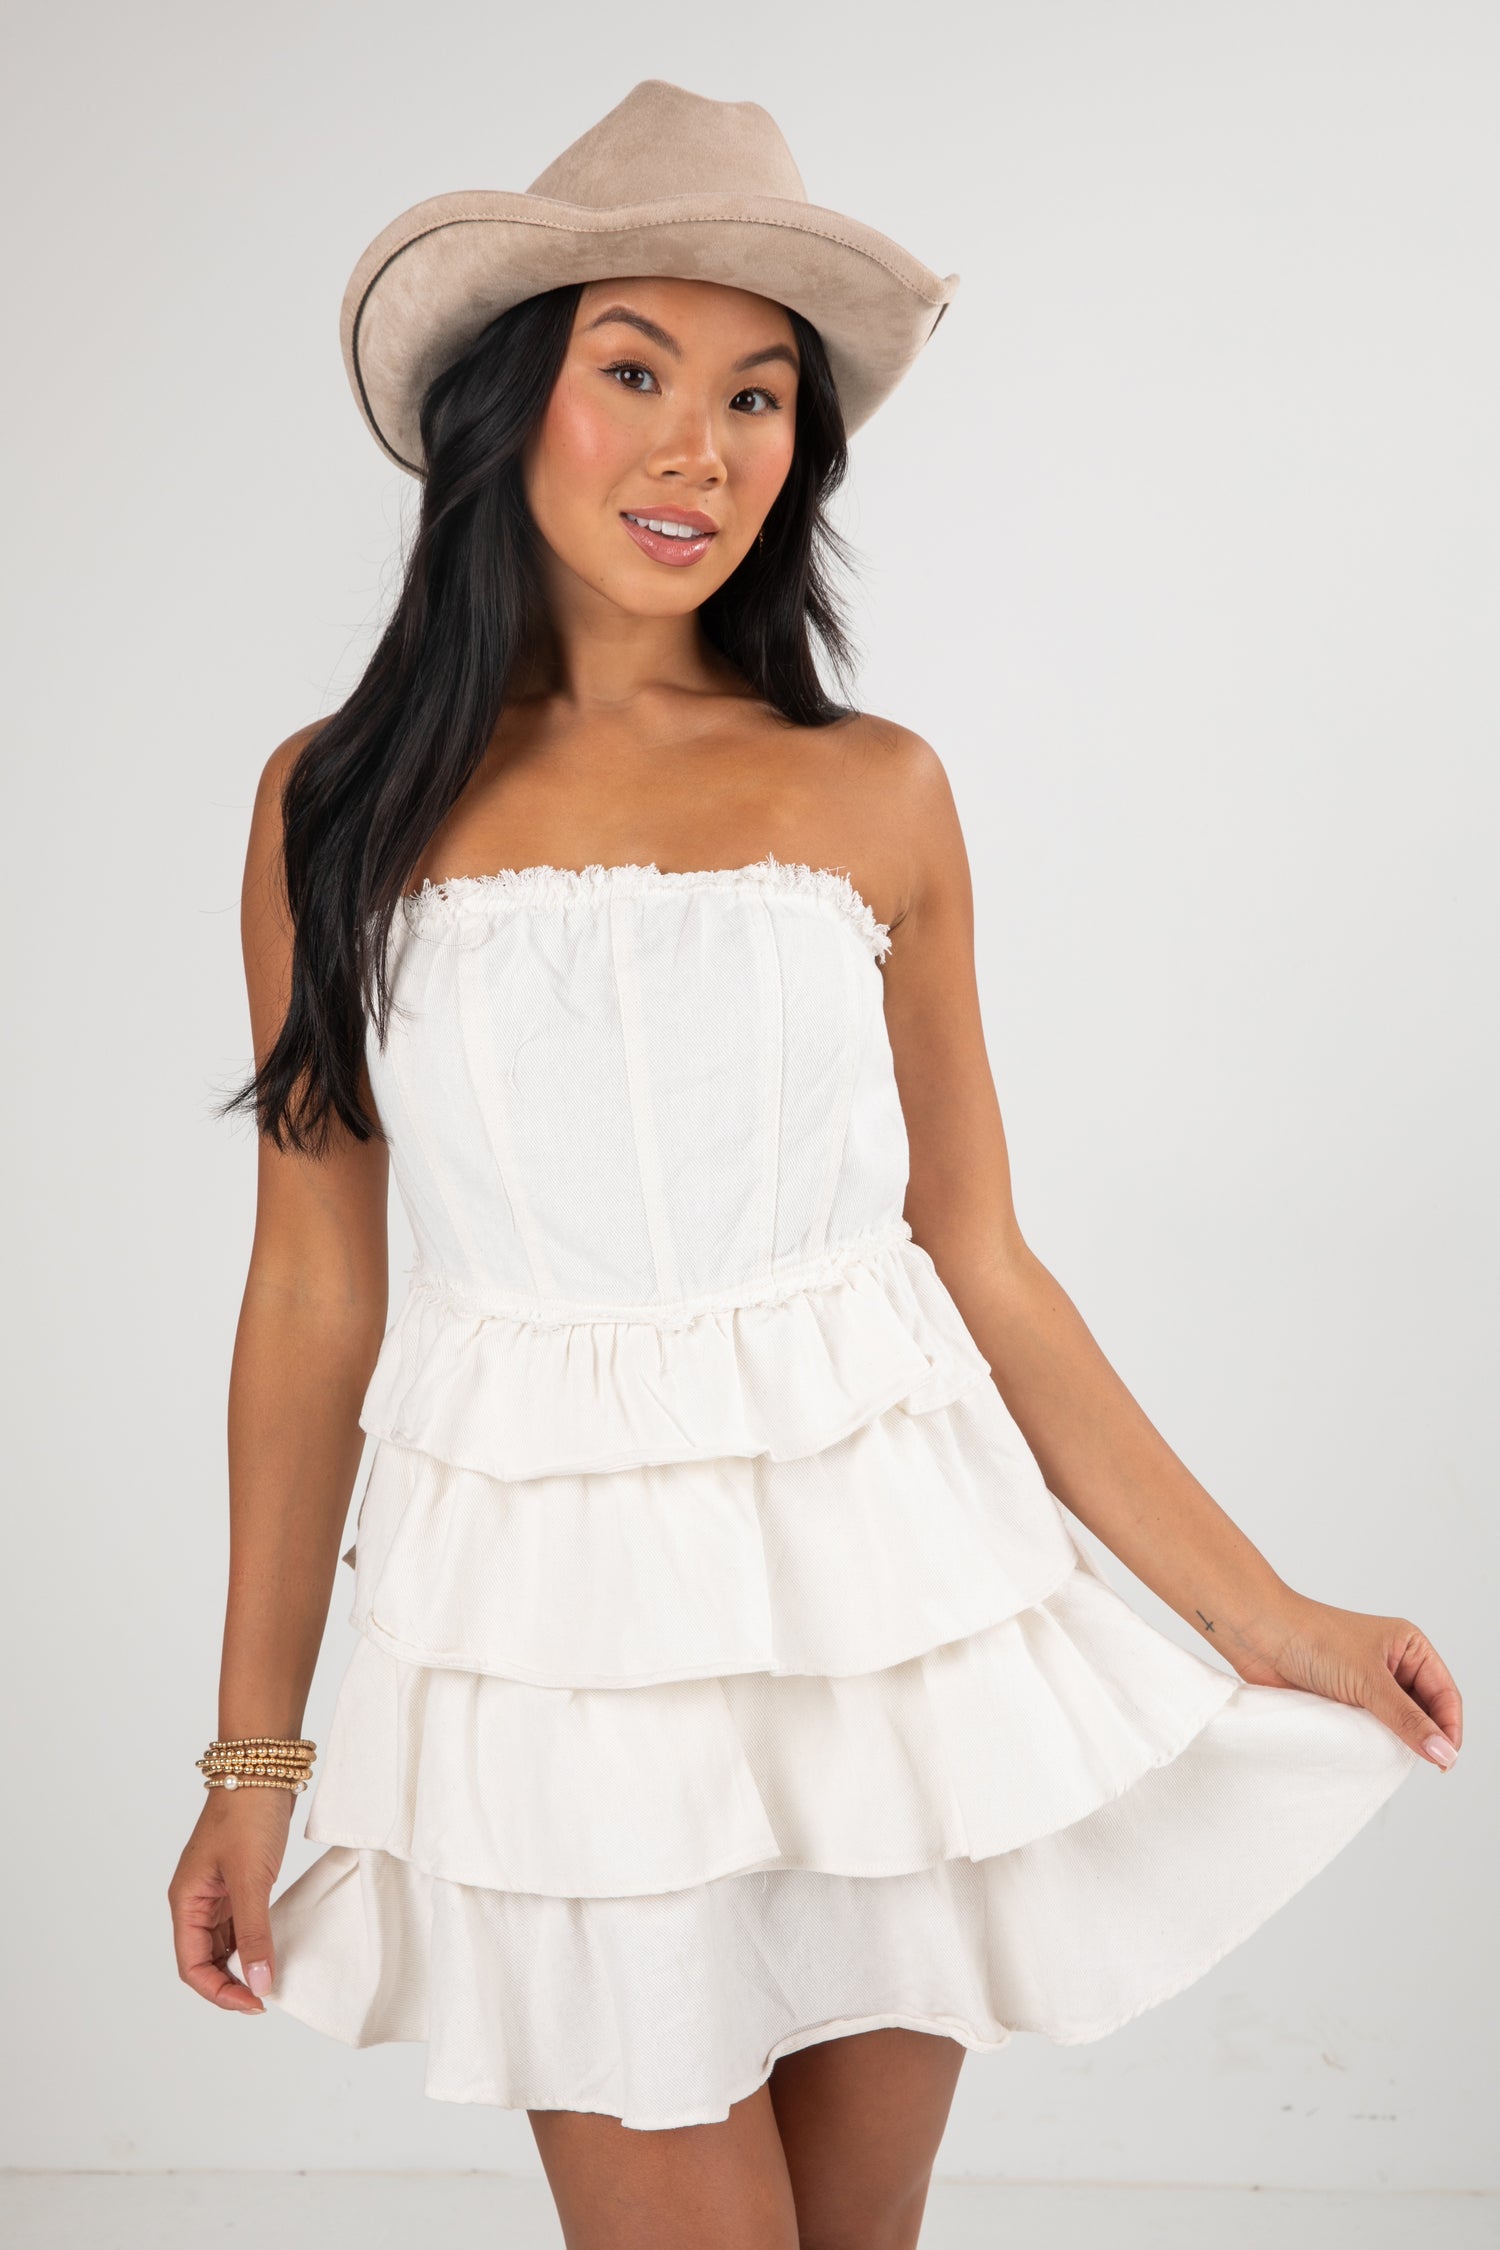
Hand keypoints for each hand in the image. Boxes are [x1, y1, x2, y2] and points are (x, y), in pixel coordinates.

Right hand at [167, 1786, 295, 2013]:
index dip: (220, 1992)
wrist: (264, 1765)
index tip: (255, 2002)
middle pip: (206, 1959)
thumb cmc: (248, 1814)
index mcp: (187, 1901)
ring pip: (225, 1944)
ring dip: (244, 1963)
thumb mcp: (252, 1879)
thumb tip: (260, 1984)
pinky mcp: (241, 1879)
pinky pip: (242, 1923)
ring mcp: (219, 1890)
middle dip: (232, 1983)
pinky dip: (256, 1940)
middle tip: (268, 1995)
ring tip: (273, 1976)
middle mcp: (197, 1899)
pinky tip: (276, 1948)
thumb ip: (255, 1934)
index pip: (192, 1966)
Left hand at [1232, 1592, 1461, 1770]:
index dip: (1449, 1728)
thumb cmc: (1313, 1640)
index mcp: (1408, 1646)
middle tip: (1421, 1764)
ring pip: (1397, 1723)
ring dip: (1396, 1740)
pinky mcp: (1344, 1700)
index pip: (1445, 1694)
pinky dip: (1372, 1742)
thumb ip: (1407, 1719)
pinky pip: (1370, 1729)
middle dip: (1425, 1736)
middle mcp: (1392, 1664)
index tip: (1444, 1760)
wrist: (1259, 1635)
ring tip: (1390, 1754)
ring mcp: (1367, 1683)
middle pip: (1425, 1712)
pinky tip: (1369, 1751)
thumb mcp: (1368, 1681)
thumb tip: (1442, 1752)